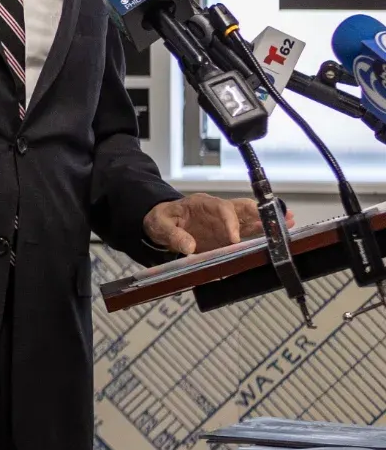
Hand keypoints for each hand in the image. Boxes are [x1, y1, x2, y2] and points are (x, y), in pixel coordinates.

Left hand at [143, 193, 295, 255]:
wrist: (162, 223)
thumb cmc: (163, 219)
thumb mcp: (161, 224)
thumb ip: (173, 234)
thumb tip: (188, 246)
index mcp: (202, 204)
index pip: (221, 208)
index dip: (230, 222)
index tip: (234, 238)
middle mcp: (218, 211)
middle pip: (242, 208)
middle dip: (259, 212)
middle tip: (278, 217)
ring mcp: (225, 223)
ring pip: (250, 219)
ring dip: (267, 222)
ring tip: (289, 223)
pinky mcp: (228, 235)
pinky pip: (248, 233)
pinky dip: (261, 234)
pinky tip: (276, 237)